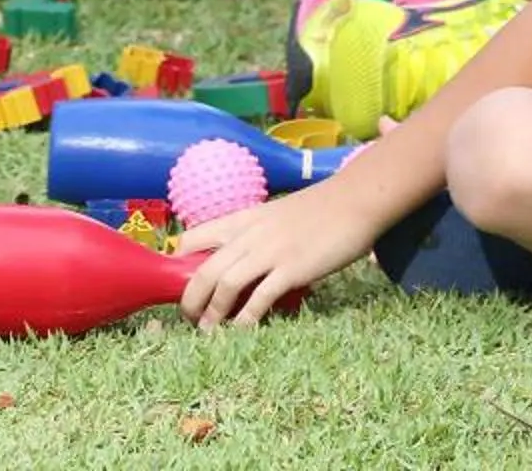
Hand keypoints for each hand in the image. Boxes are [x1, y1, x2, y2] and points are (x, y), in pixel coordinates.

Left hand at [176, 182, 383, 329]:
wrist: (354, 200)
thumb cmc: (319, 209)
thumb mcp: (275, 214)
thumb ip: (256, 233)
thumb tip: (244, 260)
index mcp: (242, 219)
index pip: (193, 237)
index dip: (178, 263)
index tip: (177, 285)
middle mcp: (249, 236)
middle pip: (204, 270)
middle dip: (190, 299)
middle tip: (189, 318)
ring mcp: (270, 252)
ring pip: (225, 285)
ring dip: (212, 313)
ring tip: (208, 331)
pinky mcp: (292, 269)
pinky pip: (260, 298)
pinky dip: (246, 318)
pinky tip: (241, 331)